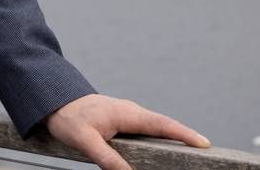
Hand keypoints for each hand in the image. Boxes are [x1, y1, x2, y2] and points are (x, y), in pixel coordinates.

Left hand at [43, 93, 209, 169]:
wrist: (52, 100)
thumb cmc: (68, 117)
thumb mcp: (85, 141)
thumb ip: (108, 159)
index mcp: (128, 114)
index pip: (163, 124)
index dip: (184, 134)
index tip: (205, 144)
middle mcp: (133, 112)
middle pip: (166, 126)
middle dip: (186, 137)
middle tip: (207, 150)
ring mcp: (129, 115)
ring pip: (157, 128)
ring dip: (174, 137)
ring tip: (191, 153)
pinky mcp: (124, 121)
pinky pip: (147, 130)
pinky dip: (160, 137)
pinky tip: (165, 149)